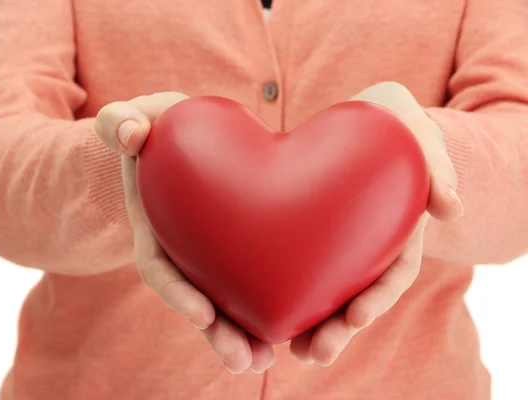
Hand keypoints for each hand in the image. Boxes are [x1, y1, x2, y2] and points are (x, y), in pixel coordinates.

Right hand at [95, 92, 274, 373]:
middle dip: (219, 333)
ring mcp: (208, 251)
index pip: (159, 266)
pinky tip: (298, 326)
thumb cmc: (157, 129)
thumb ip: (119, 122)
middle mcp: (181, 248)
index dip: (178, 293)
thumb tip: (128, 133)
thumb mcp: (134, 119)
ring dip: (246, 334)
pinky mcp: (239, 245)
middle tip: (245, 361)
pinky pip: (256, 277)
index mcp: (155, 225)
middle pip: (196, 299)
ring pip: (227, 301)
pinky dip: (272, 301)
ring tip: (269, 360)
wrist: (180, 139)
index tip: (202, 316)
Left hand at [290, 81, 463, 364]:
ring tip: (291, 351)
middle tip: (317, 351)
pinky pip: (291, 272)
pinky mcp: (301, 240)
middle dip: (339, 328)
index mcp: (396, 226)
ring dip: (309, 327)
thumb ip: (433, 157)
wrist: (349, 122)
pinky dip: (281, 295)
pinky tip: (259, 317)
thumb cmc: (383, 119)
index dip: (378, 296)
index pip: (394, 271)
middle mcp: (367, 245)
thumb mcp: (408, 120)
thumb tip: (449, 208)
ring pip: (323, 294)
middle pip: (356, 296)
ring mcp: (334, 246)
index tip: (358, 316)